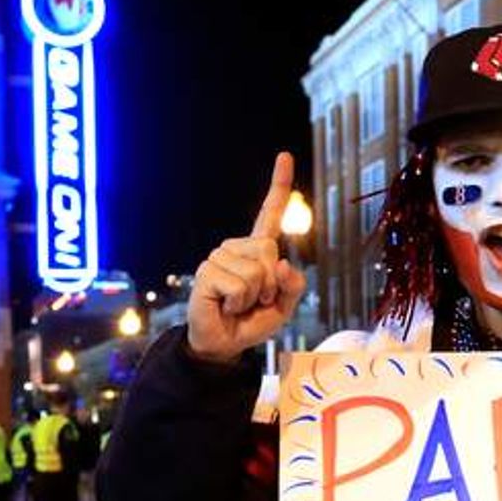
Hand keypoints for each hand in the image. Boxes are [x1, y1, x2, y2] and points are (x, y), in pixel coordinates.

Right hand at [186, 152, 305, 363]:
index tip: (284, 156)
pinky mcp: (207, 272)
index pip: (270, 213)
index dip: (279, 185)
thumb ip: (294, 286)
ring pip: (256, 271)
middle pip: (270, 251)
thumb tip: (283, 265)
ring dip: (253, 297)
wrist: (224, 344)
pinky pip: (240, 285)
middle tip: (254, 300)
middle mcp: (237, 247)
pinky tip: (225, 305)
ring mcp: (219, 257)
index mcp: (257, 250)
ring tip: (237, 304)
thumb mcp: (284, 307)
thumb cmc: (252, 322)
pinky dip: (239, 302)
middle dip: (270, 284)